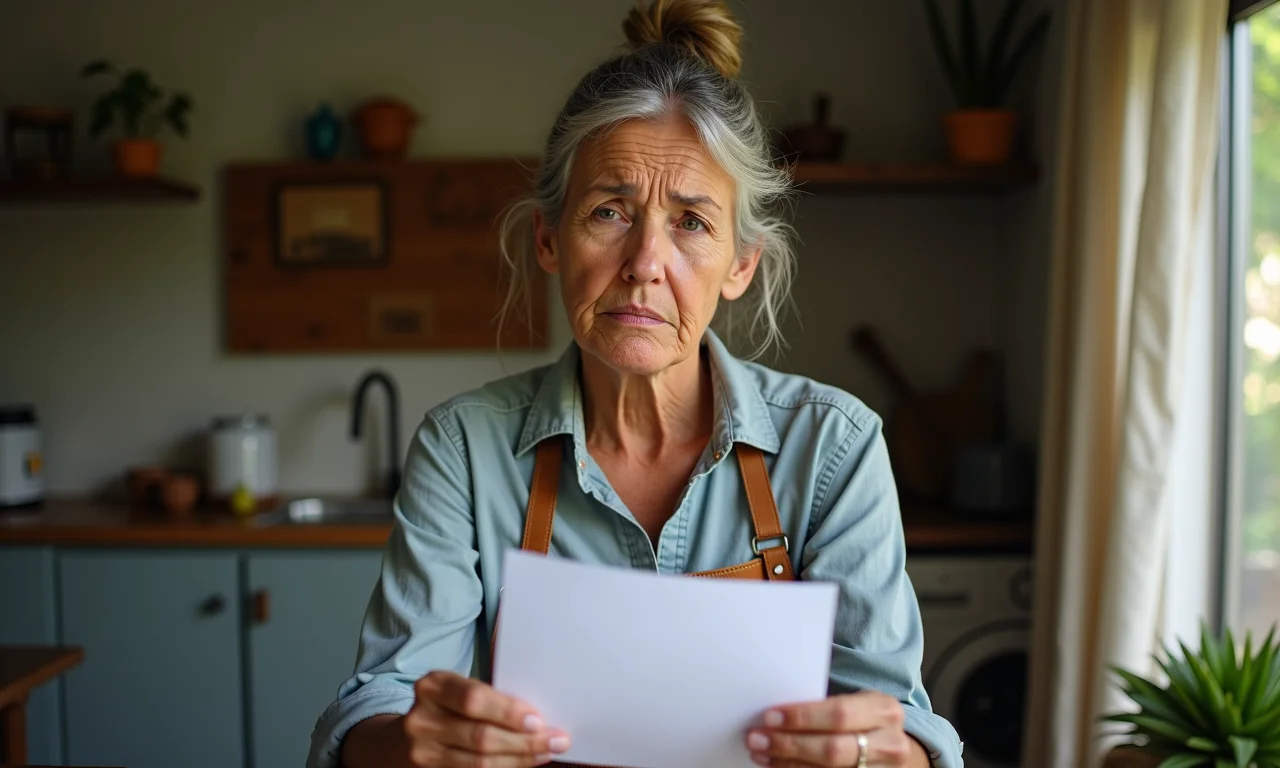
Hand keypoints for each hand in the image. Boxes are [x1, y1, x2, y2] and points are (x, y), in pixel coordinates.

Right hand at [404, 670, 570, 767]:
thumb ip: (489, 698)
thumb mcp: (459, 690)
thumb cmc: (448, 708)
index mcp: (433, 687)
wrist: (405, 739)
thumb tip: (539, 714)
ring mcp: (423, 752)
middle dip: (524, 741)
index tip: (538, 720)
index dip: (507, 712)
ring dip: (519, 759)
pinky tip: (523, 763)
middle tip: (556, 740)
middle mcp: (423, 720)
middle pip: (480, 736)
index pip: (473, 700)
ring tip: (545, 753)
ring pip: (479, 763)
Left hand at [744, 692, 925, 766]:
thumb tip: (776, 712)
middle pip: (833, 749)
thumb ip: (826, 706)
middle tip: (757, 738)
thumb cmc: (864, 718)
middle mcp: (889, 743)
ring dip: (788, 763)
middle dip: (790, 744)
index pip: (839, 714)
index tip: (770, 716)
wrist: (891, 744)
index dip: (803, 717)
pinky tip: (779, 765)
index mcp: (884, 710)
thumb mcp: (856, 703)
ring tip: (761, 753)